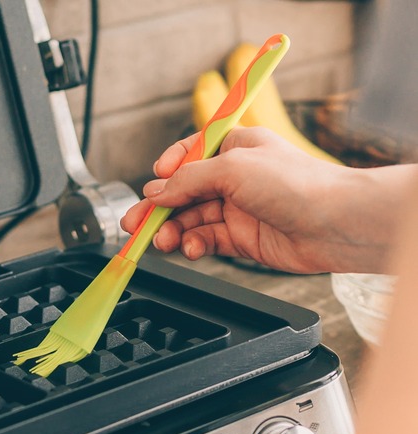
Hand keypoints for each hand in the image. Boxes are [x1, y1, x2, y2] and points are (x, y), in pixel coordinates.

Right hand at [120, 127, 410, 273]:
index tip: (151, 184)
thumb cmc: (298, 183)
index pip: (188, 155)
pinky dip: (193, 244)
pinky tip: (188, 248)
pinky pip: (206, 240)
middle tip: (133, 223)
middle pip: (183, 191)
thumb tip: (157, 191)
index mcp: (233, 148)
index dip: (166, 170)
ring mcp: (237, 209)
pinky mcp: (242, 238)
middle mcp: (234, 177)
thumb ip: (189, 179)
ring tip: (160, 240)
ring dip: (171, 229)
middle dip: (157, 207)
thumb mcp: (232, 168)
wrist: (337, 223)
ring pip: (190, 219)